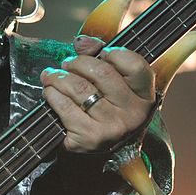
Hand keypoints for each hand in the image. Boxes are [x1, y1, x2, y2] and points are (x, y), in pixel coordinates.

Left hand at [39, 34, 154, 153]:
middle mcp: (132, 114)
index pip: (135, 65)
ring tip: (51, 76)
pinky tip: (50, 93)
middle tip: (66, 64)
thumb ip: (100, 57)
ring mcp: (111, 128)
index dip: (113, 53)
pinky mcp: (88, 138)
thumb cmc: (106, 109)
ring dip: (58, 77)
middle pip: (101, 72)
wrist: (99, 152)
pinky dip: (51, 95)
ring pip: (79, 88)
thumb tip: (81, 42)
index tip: (100, 54)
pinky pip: (64, 106)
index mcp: (145, 97)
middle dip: (77, 62)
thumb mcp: (115, 84)